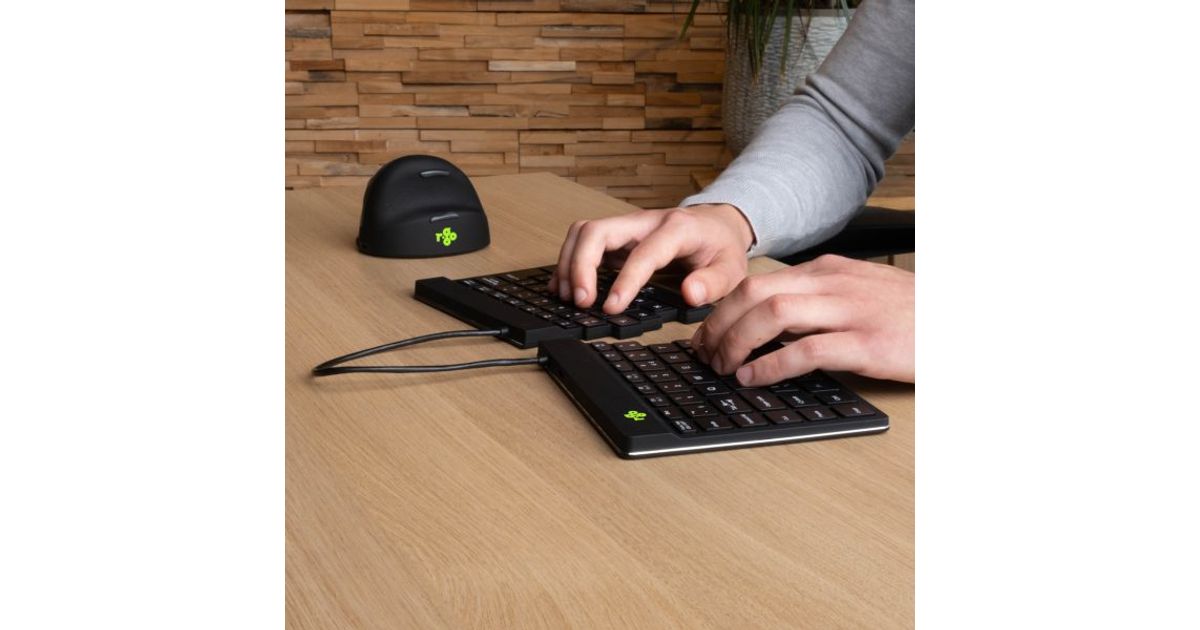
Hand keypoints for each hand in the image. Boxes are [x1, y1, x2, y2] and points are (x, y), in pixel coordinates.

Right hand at [548, 203, 754, 313]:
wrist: (717, 224)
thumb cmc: (720, 246)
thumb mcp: (732, 268)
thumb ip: (713, 282)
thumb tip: (690, 294)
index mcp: (676, 229)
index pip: (643, 253)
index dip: (624, 280)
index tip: (612, 307)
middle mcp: (645, 222)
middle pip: (597, 231)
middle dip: (580, 266)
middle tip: (582, 302)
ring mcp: (627, 227)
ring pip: (583, 232)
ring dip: (569, 264)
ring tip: (569, 298)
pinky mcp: (617, 237)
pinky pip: (583, 241)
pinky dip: (568, 262)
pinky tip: (565, 288)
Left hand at [693, 254, 914, 383]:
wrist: (967, 323)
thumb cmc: (913, 316)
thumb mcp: (860, 296)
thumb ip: (818, 304)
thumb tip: (770, 327)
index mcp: (829, 271)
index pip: (758, 281)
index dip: (722, 309)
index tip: (705, 334)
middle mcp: (834, 284)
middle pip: (754, 292)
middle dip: (718, 323)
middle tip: (704, 353)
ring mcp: (851, 311)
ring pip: (772, 314)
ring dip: (736, 341)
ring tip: (722, 366)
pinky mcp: (867, 343)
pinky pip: (806, 350)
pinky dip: (770, 364)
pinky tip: (753, 377)